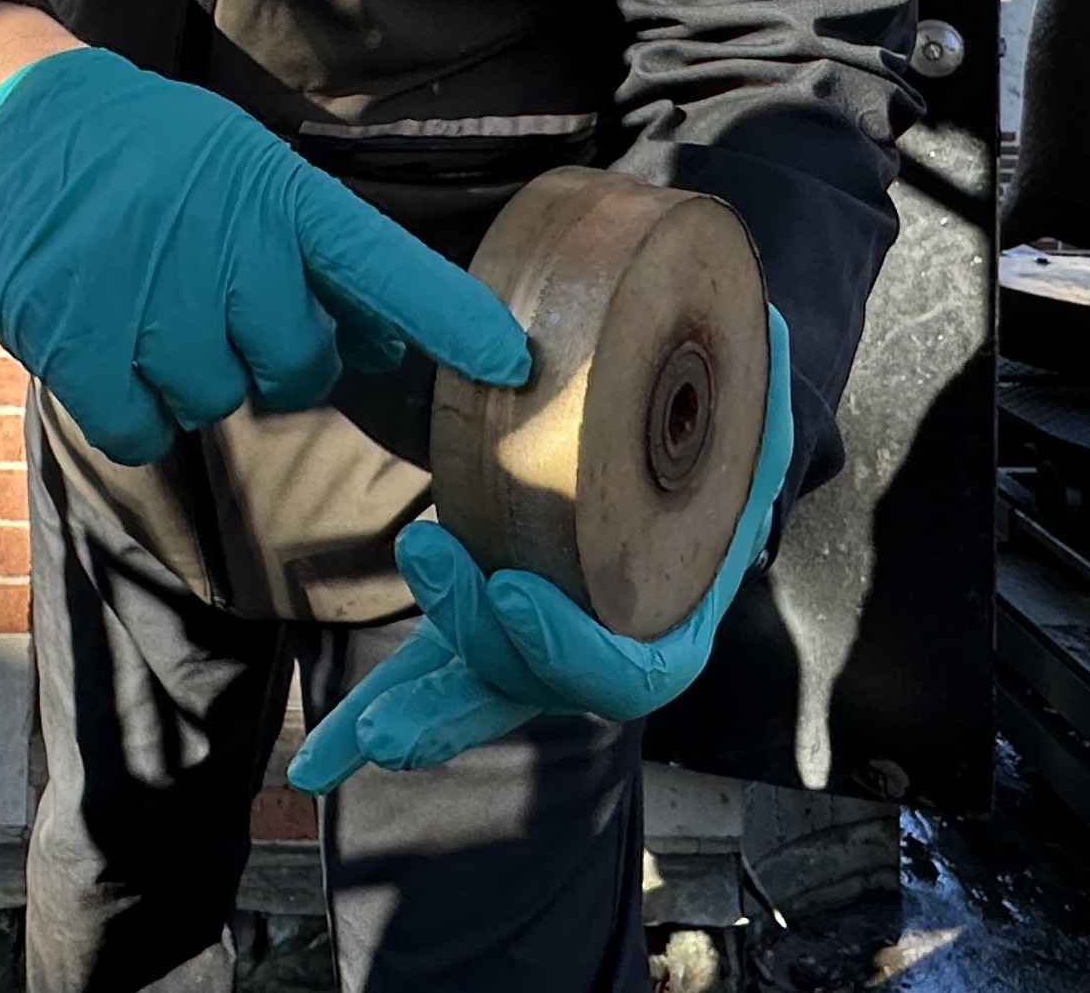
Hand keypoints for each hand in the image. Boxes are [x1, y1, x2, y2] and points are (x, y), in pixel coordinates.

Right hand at [0, 45, 532, 465]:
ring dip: (191, 378)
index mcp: (275, 193)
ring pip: (216, 401)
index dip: (448, 318)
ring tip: (149, 307)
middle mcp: (225, 241)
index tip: (511, 364)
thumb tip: (385, 349)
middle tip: (220, 309)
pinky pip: (144, 431)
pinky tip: (112, 352)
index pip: (381, 263)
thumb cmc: (151, 158)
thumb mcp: (243, 176)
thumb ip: (315, 262)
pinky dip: (135, 412)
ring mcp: (152, 294)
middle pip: (296, 366)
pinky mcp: (81, 342)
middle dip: (270, 357)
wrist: (20, 120)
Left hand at [287, 307, 793, 791]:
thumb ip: (759, 398)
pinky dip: (377, 721)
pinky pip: (431, 683)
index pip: (624, 675)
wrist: (681, 502)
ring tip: (365, 733)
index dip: (570, 648)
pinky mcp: (483, 634)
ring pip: (474, 693)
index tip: (518, 594)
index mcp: (665, 633)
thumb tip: (769, 325)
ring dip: (412, 709)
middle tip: (425, 567)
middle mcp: (594, 657)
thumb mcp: (747, 449)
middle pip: (529, 685)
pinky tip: (320, 764)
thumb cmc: (707, 476)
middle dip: (471, 653)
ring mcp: (532, 656)